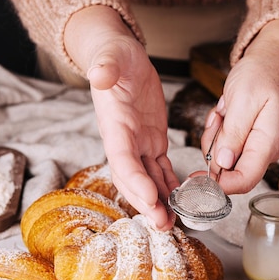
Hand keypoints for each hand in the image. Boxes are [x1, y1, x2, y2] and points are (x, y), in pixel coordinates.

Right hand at [64, 6, 179, 229]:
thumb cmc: (115, 56)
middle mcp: (124, 140)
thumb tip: (98, 74)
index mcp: (114, 125)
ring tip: (173, 222)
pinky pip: (160, 169)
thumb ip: (105, 66)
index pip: (122, 159)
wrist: (121, 58)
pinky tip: (180, 200)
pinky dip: (169, 186)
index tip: (151, 199)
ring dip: (159, 202)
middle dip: (147, 203)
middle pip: (133, 179)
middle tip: (164, 224)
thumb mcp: (112, 56)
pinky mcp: (152, 140)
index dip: (135, 181)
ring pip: (148, 179)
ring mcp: (139, 143)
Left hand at [200, 19, 278, 194]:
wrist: (268, 62)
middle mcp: (263, 151)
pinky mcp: (245, 141)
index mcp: (268, 144)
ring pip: (221, 158)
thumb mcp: (244, 100)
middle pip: (228, 170)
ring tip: (224, 111)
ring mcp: (254, 147)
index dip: (220, 184)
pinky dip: (216, 131)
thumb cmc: (261, 76)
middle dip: (213, 148)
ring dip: (214, 136)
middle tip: (218, 119)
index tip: (198, 176)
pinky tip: (225, 113)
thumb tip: (223, 162)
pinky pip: (221, 146)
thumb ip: (234, 133)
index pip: (245, 180)